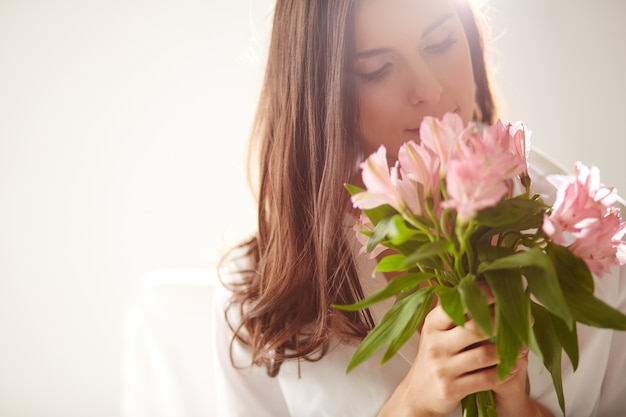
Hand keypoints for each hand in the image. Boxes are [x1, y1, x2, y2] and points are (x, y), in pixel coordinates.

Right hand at [379, 300, 533, 416]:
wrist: (418, 394)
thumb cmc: (436, 356)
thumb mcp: (438, 332)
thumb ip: (455, 312)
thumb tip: (485, 284)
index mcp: (432, 324)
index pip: (459, 303)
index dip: (483, 295)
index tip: (504, 290)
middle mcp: (435, 343)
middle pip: (475, 327)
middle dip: (503, 323)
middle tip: (525, 320)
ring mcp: (442, 367)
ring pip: (485, 354)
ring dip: (507, 351)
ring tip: (522, 346)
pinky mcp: (451, 388)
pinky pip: (486, 378)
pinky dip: (504, 373)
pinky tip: (512, 368)